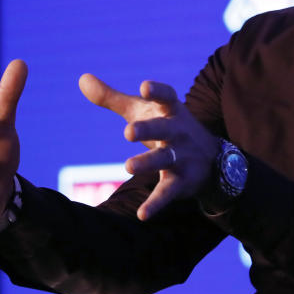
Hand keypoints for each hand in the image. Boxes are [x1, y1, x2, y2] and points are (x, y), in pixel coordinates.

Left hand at [79, 74, 219, 220]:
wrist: (212, 159)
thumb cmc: (166, 126)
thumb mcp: (142, 110)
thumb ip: (111, 97)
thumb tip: (81, 78)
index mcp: (170, 111)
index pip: (167, 97)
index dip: (157, 92)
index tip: (144, 87)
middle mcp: (178, 132)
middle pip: (164, 129)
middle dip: (148, 130)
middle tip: (128, 131)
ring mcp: (181, 156)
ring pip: (164, 159)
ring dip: (148, 163)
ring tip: (127, 166)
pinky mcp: (181, 181)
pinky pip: (167, 192)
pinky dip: (156, 204)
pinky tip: (142, 215)